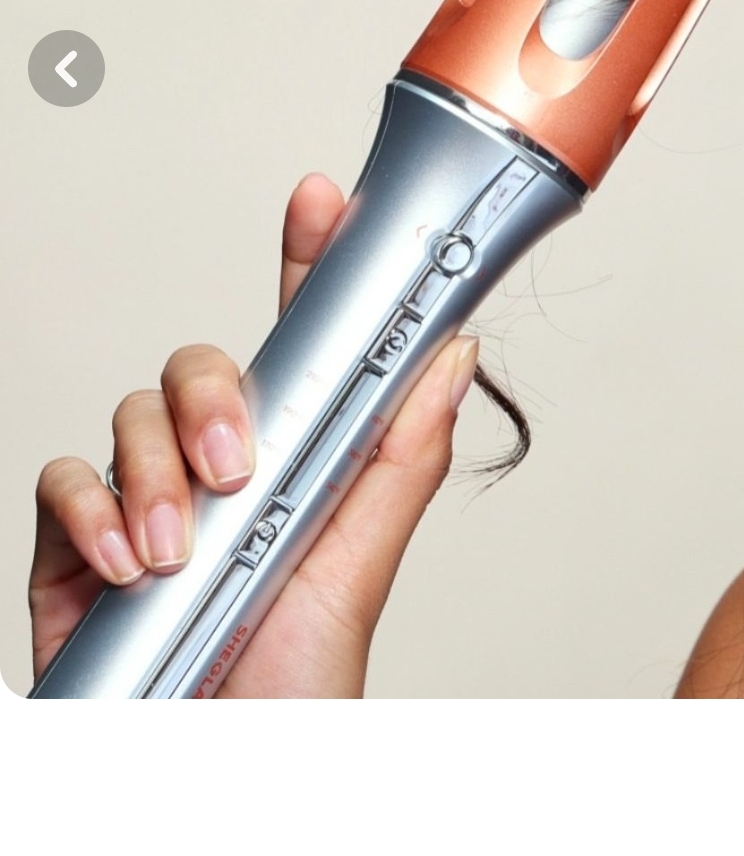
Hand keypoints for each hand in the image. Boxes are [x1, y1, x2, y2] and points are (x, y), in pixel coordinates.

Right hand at [29, 172, 479, 697]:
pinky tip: (132, 563)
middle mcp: (218, 466)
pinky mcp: (79, 543)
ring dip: (157, 474)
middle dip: (212, 400)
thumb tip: (454, 350)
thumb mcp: (360, 562)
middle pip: (200, 364)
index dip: (309, 263)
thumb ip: (404, 452)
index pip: (301, 341)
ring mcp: (147, 500)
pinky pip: (63, 476)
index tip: (322, 199)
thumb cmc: (295, 680)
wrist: (218, 769)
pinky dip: (94, 512)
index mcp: (295, 456)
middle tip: (237, 468)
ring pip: (133, 411)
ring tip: (184, 548)